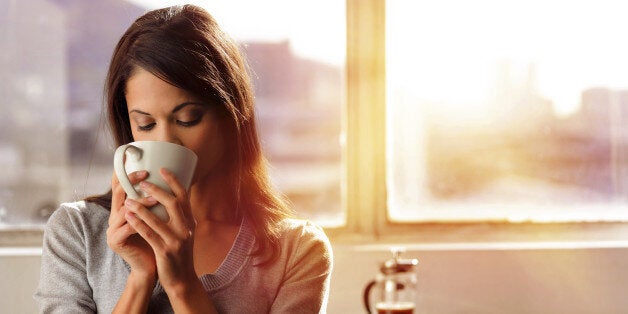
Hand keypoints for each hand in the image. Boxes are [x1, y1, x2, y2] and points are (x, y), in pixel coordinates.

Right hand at [107, 170, 157, 281]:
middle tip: (146, 174)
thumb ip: (155, 201)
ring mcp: (112, 229)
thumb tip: (170, 179)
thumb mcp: (156, 217)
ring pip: (124, 209)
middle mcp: (114, 217)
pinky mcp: (116, 241)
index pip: (119, 185)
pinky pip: (127, 227)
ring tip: (154, 197)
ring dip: (140, 202)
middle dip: (131, 181)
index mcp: (122, 209)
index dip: (125, 172)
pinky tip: (150, 217)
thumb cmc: (156, 240)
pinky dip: (139, 220)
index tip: (136, 159)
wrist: (151, 267)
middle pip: (118, 192)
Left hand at [122, 168, 197, 292]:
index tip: (162, 169)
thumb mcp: (184, 233)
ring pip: (158, 219)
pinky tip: (128, 216)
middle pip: (173, 203)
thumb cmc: (179, 254)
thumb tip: (169, 197)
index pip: (184, 196)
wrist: (182, 280)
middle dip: (156, 190)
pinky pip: (149, 234)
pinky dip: (138, 224)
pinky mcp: (165, 252)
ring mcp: (176, 240)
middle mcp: (186, 228)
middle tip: (142, 182)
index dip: (173, 181)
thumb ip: (179, 217)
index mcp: (190, 222)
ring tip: (128, 199)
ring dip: (141, 206)